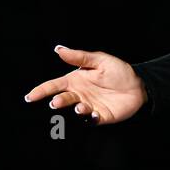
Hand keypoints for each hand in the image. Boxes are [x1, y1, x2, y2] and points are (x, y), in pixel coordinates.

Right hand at [24, 45, 146, 125]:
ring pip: (76, 111)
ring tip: (80, 107)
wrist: (139, 84)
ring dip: (76, 110)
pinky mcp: (101, 117)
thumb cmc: (118, 71)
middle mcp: (79, 95)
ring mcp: (89, 107)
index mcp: (75, 81)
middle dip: (58, 102)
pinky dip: (92, 119)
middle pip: (63, 99)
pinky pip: (92, 120)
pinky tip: (95, 115)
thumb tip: (58, 49)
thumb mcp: (99, 60)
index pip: (54, 86)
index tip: (30, 97)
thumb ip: (79, 57)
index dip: (41, 91)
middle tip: (56, 102)